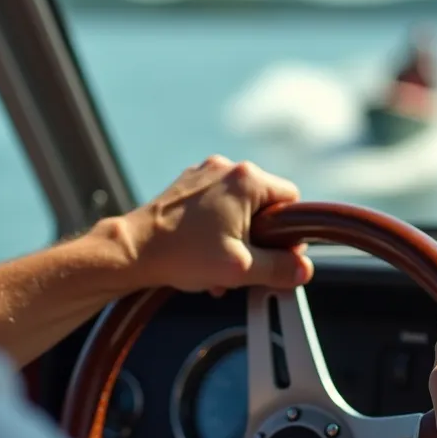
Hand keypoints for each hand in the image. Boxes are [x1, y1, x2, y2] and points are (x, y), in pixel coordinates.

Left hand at [122, 155, 313, 294]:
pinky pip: (215, 205)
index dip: (289, 232)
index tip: (276, 254)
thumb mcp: (242, 269)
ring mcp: (203, 174)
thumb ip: (280, 268)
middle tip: (244, 264)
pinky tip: (203, 253)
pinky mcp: (186, 184)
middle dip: (258, 239)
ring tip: (218, 265)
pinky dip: (216, 228)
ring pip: (239, 207)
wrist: (132, 251)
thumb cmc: (182, 254)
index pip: (291, 200)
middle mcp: (226, 168)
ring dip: (236, 237)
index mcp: (247, 180)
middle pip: (264, 205)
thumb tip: (303, 269)